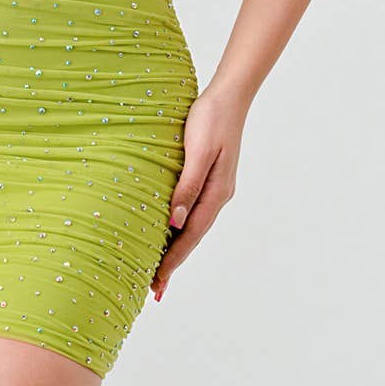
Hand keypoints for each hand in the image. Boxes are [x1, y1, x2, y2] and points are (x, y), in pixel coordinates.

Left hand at [150, 81, 247, 299]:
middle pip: (192, 237)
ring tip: (159, 268)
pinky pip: (192, 210)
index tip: (157, 284)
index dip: (173, 261)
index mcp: (216, 193)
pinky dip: (180, 226)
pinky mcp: (209, 176)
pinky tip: (169, 229)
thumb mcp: (198, 151)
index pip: (190, 236)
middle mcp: (218, 195)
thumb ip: (187, 186)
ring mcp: (216, 187)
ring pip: (192, 225)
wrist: (229, 95)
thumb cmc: (211, 119)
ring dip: (176, 247)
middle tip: (155, 290)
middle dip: (174, 263)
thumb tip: (174, 222)